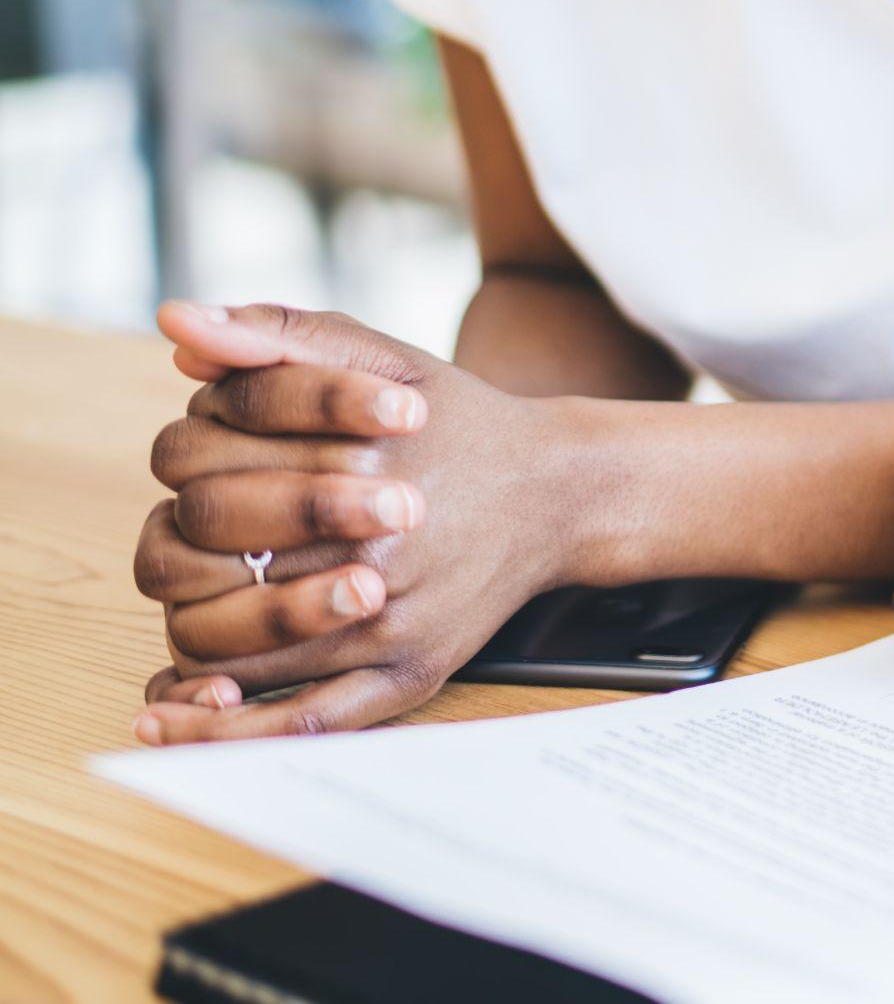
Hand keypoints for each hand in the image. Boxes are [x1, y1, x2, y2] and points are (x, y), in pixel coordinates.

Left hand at [132, 302, 582, 741]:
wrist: (557, 491)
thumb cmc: (456, 422)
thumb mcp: (377, 354)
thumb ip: (277, 335)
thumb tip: (176, 324)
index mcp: (352, 454)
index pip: (194, 461)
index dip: (183, 462)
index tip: (205, 463)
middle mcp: (371, 543)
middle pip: (196, 553)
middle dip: (182, 541)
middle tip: (202, 537)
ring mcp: (389, 619)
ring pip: (228, 642)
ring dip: (187, 624)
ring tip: (193, 606)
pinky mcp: (407, 672)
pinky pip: (296, 720)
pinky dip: (224, 728)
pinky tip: (176, 714)